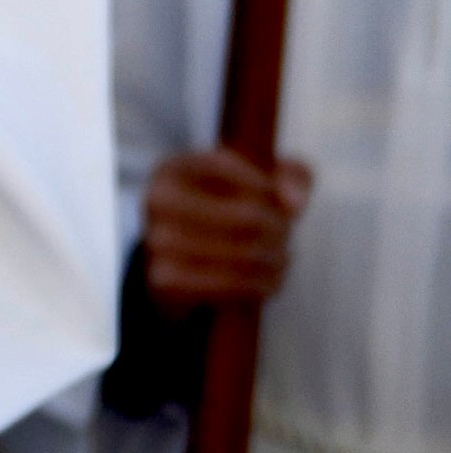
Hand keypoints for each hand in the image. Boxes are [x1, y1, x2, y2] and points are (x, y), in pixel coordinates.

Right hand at [142, 146, 312, 305]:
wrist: (181, 262)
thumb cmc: (226, 213)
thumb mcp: (259, 183)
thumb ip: (292, 176)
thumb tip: (293, 202)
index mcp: (173, 168)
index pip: (231, 167)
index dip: (267, 187)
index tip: (276, 201)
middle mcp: (158, 199)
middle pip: (249, 217)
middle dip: (279, 231)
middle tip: (285, 238)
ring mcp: (158, 240)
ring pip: (244, 255)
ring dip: (274, 261)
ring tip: (280, 259)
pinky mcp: (165, 279)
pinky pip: (230, 285)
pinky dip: (259, 285)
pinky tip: (267, 280)